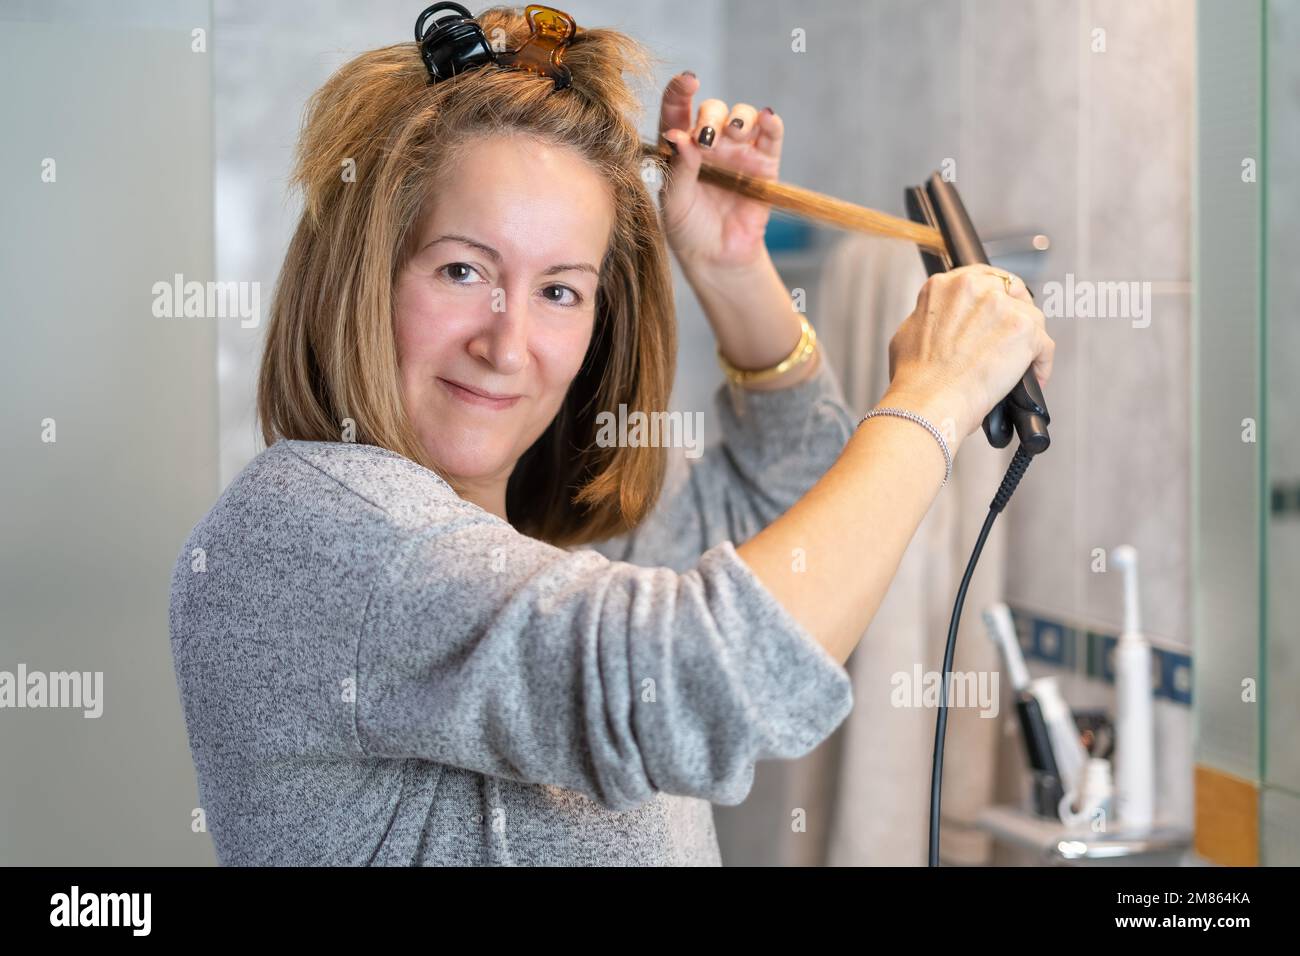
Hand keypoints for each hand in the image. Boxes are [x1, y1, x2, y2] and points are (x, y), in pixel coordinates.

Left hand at [657, 72, 783, 274]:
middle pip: (713, 110)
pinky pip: (771, 135)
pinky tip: (767, 119)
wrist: (716, 257)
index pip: (677, 110)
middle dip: (710, 117)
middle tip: (707, 140)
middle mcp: (710, 143)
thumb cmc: (688, 229)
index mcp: (681, 147)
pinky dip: (771, 123)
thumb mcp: (674, 201)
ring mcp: (738, 152)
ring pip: (742, 116)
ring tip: (732, 134)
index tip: (686, 82)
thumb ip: (678, 169)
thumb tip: (679, 136)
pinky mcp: (764, 164)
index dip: (680, 91)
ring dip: (738, 118)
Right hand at [885, 266, 1055, 442]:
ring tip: (1019, 363)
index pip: (981, 279)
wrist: (929, 400)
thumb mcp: (908, 332)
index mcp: (944, 286)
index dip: (992, 297)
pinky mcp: (1024, 330)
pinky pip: (1045, 345)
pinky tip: (1031, 378)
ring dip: (1027, 340)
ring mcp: (1002, 307)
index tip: (995, 311)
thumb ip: (932, 317)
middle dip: (1014, 313)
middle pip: (1011, 291)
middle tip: (1009, 337)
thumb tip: (945, 324)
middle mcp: (974, 289)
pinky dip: (1040, 364)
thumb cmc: (915, 377)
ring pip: (1030, 317)